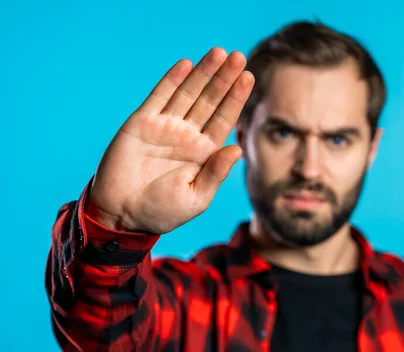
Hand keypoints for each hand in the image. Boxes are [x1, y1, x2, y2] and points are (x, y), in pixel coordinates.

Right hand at [86, 48, 253, 233]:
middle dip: (224, 79)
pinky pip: (159, 97)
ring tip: (219, 53)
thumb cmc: (161, 211)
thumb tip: (237, 149)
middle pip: (210, 101)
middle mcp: (187, 135)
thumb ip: (215, 173)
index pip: (225, 119)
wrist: (122, 215)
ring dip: (202, 73)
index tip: (249, 77)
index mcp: (204, 152)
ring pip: (188, 94)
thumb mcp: (196, 198)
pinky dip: (172, 80)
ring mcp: (165, 126)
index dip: (236, 98)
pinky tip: (186, 65)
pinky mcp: (141, 123)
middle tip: (238, 57)